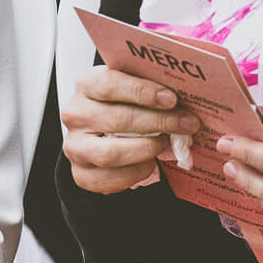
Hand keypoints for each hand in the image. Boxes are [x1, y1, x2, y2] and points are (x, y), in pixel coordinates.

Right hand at [62, 65, 197, 193]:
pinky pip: (112, 178)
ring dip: (149, 148)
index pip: (109, 84)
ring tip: (168, 143)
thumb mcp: (131, 90)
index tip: (171, 99)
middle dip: (159, 122)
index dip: (142, 91)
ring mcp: (75, 146)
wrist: (100, 135)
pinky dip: (138, 171)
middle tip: (187, 124)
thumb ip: (150, 89)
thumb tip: (186, 97)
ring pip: (112, 153)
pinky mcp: (81, 174)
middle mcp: (75, 115)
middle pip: (118, 119)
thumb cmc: (120, 108)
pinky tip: (151, 162)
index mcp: (86, 86)